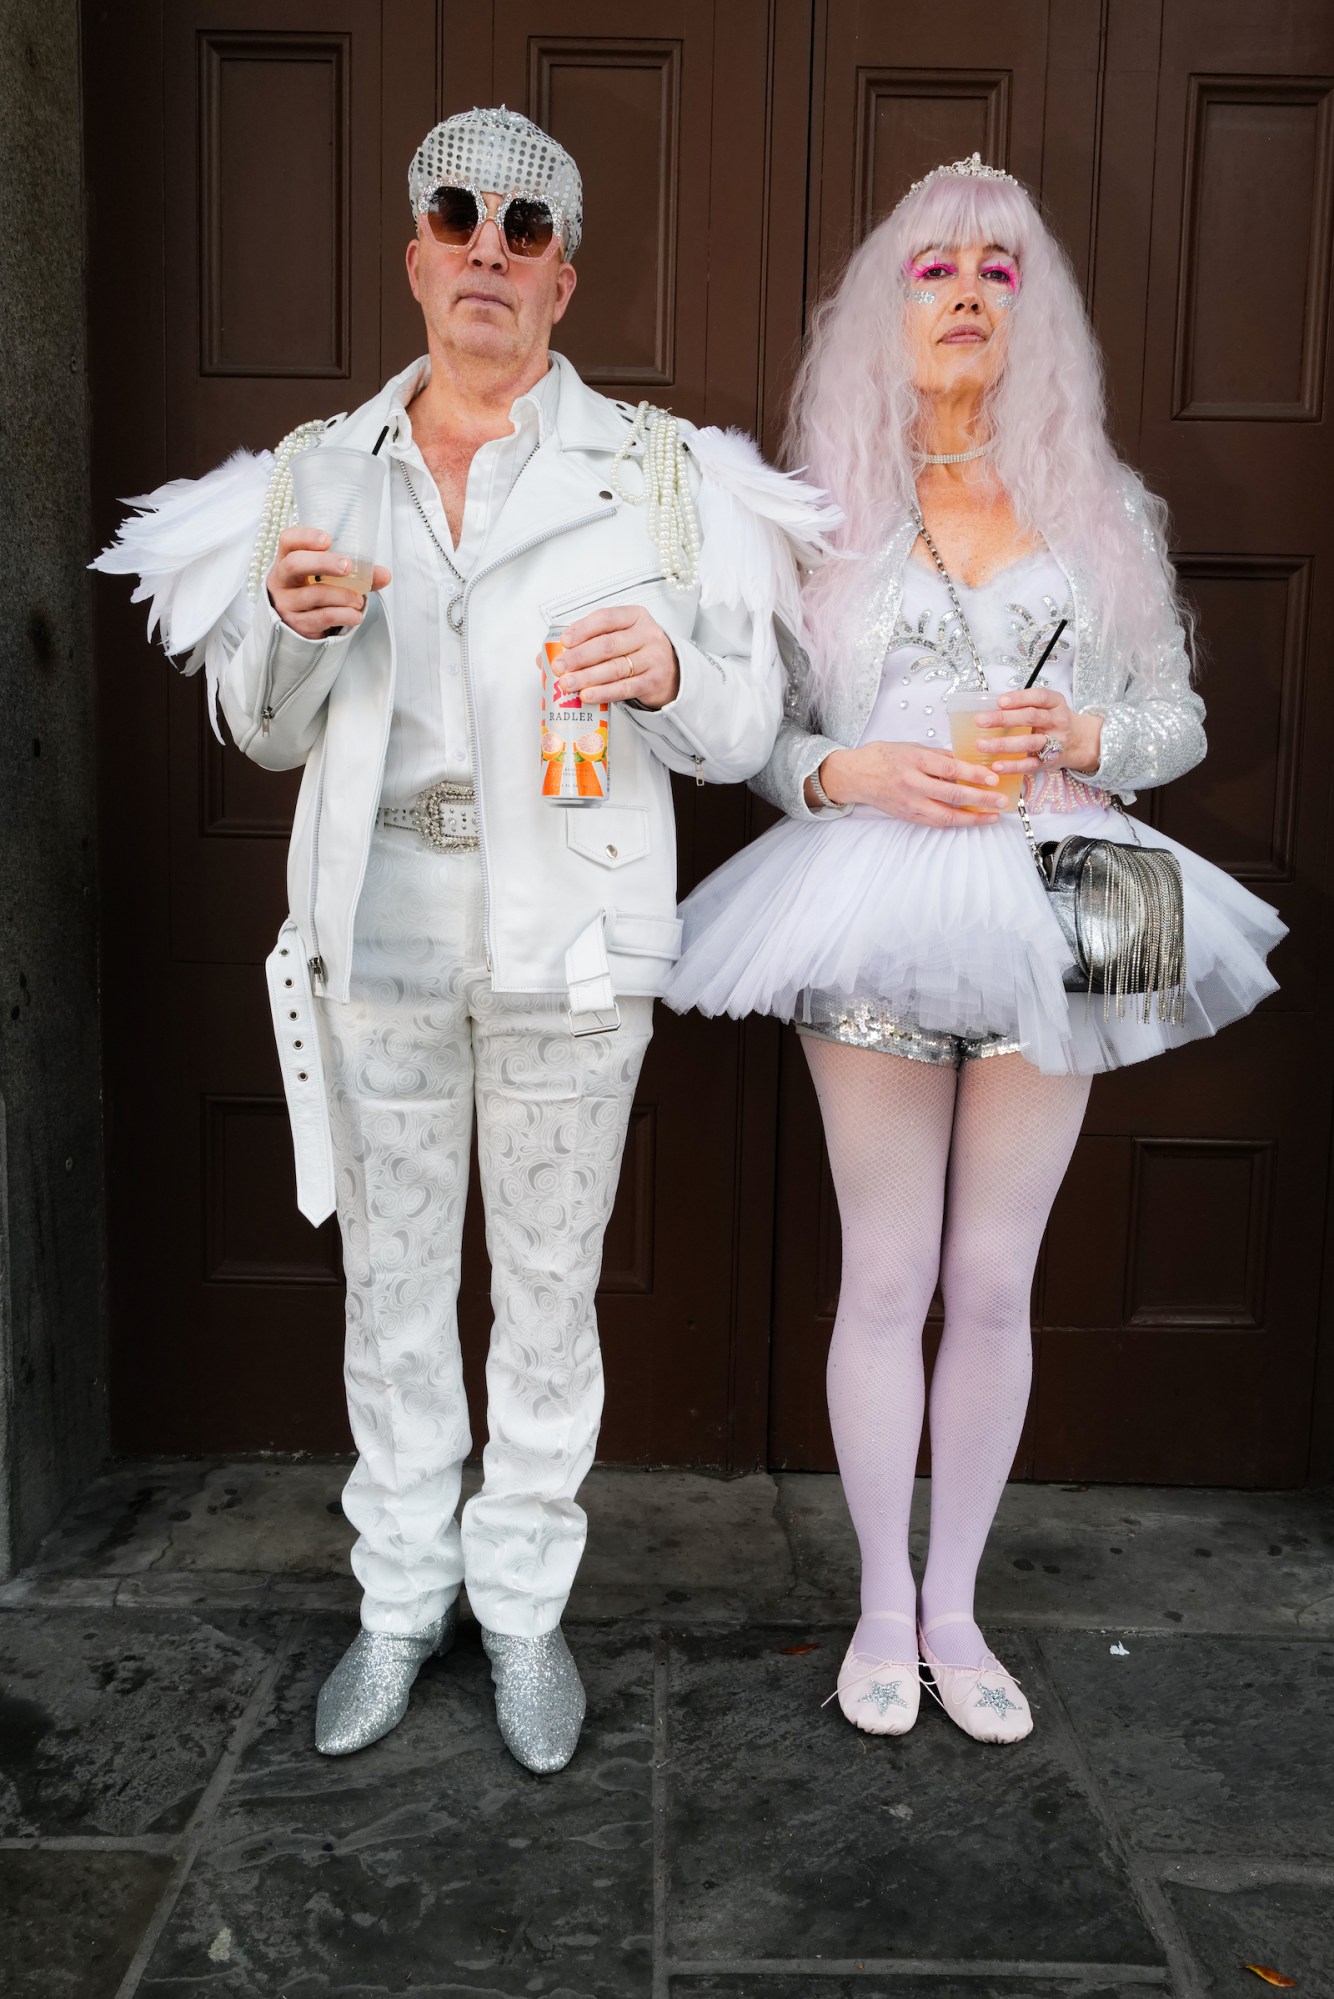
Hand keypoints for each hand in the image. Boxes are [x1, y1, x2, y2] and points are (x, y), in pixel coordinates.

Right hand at [267, 526, 390, 639]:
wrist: (299, 625)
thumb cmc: (314, 591)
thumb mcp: (329, 577)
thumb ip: (357, 573)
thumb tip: (385, 574)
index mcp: (287, 558)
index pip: (288, 540)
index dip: (306, 537)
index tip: (328, 539)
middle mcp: (281, 579)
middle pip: (295, 564)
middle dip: (324, 563)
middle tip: (347, 567)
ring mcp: (286, 603)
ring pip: (315, 594)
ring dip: (343, 595)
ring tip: (359, 600)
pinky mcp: (297, 624)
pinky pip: (323, 617)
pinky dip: (344, 615)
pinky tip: (355, 615)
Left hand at [551, 603, 679, 709]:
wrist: (671, 671)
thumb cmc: (637, 651)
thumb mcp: (618, 637)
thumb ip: (585, 642)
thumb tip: (542, 657)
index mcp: (634, 616)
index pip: (606, 618)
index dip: (583, 629)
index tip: (564, 641)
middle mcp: (646, 634)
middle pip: (608, 644)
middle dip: (579, 656)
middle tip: (559, 666)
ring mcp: (652, 658)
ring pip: (615, 668)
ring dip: (587, 677)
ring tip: (567, 684)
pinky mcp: (653, 681)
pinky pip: (624, 688)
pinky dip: (603, 693)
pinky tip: (587, 695)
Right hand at [818, 741, 1007, 823]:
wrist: (856, 776)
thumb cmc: (884, 757)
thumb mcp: (912, 747)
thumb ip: (939, 756)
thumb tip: (966, 763)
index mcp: (915, 761)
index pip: (951, 769)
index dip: (974, 775)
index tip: (993, 778)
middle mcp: (913, 784)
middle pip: (953, 795)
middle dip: (981, 799)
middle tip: (1001, 800)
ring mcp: (910, 803)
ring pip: (947, 816)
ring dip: (973, 818)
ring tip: (992, 816)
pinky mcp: (908, 816)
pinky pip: (936, 822)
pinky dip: (956, 822)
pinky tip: (971, 820)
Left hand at [979, 685, 1101, 774]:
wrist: (1081, 742)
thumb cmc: (1055, 721)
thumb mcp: (1048, 706)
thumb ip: (1026, 704)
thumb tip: (991, 706)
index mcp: (1055, 703)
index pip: (1039, 697)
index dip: (1019, 698)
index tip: (999, 701)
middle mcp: (1057, 721)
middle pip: (1031, 718)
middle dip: (1004, 719)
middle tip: (981, 721)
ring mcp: (1054, 742)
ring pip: (1029, 742)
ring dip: (1004, 744)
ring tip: (982, 744)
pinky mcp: (1049, 762)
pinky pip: (1030, 764)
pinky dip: (1012, 766)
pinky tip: (997, 766)